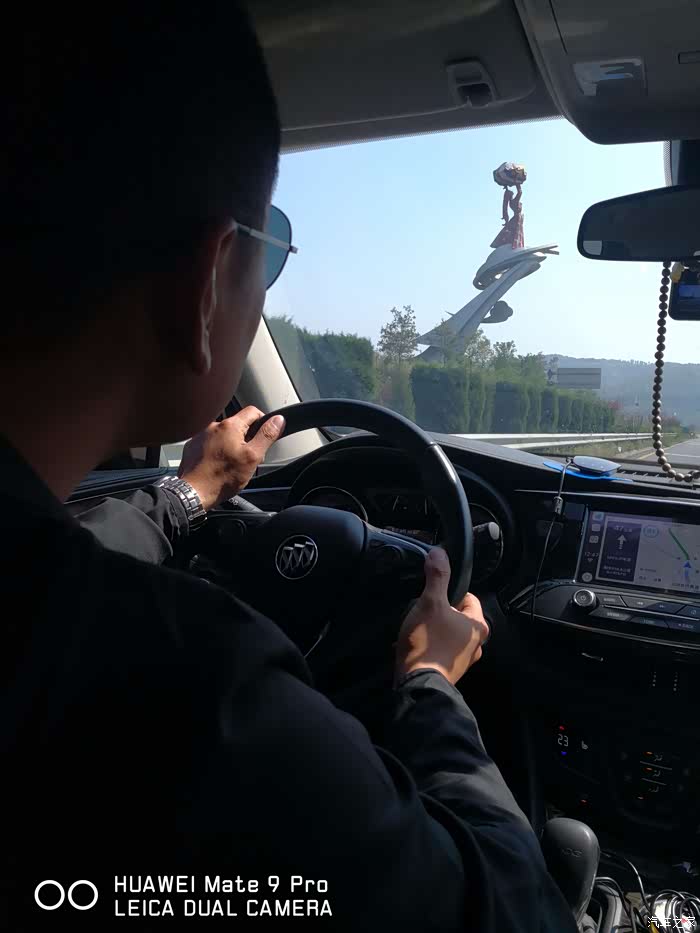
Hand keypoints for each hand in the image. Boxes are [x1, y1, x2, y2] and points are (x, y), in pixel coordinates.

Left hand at [178, 407, 284, 509]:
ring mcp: (201, 435)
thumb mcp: (252, 457)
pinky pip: (210, 443)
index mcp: (230, 425)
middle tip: (247, 458)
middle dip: (246, 438)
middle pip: (238, 424)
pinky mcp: (193, 445)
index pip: (253, 411)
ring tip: (230, 464)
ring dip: (230, 445)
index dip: (263, 423)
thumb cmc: (222, 478)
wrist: (193, 492)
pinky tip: (217, 465)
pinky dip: (216, 451)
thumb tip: (278, 420)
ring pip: (224, 435)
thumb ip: (266, 436)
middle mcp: (213, 425)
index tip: (263, 437)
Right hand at [395, 547, 489, 685]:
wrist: (417, 683)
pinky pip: (440, 649)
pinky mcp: (450, 671)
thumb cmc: (427, 643)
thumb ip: (437, 576)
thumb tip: (439, 553)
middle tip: (423, 614)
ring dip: (433, 630)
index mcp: (478, 625)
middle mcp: (477, 643)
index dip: (448, 593)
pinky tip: (416, 646)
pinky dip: (430, 646)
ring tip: (417, 631)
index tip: (432, 597)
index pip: (468, 597)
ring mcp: (464, 659)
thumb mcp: (430, 602)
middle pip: (456, 615)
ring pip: (448, 633)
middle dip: (439, 613)